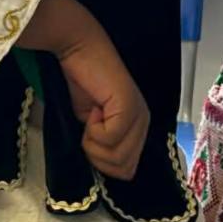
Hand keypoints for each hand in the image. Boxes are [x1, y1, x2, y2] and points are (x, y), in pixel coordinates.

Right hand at [20, 0, 149, 181]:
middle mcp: (144, 123)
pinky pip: (110, 139)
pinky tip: (94, 108)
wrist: (78, 51)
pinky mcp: (129, 108)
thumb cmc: (82, 83)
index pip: (127, 170)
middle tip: (87, 128)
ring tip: (91, 117)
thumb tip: (107, 171)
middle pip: (122, 167)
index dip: (102, 164)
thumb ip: (103, 146)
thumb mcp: (91, 124)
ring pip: (116, 156)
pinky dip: (93, 130)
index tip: (88, 137)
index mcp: (138, 128)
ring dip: (93, 143)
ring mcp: (139, 116)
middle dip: (96, 155)